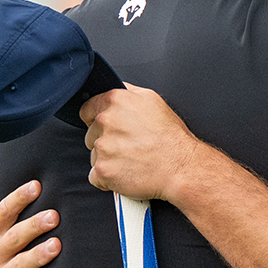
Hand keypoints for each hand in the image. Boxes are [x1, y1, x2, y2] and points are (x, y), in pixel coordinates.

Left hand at [81, 85, 199, 201]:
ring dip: (108, 160)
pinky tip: (125, 173)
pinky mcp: (103, 170)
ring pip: (94, 156)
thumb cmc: (171, 137)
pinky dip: (107, 179)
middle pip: (90, 134)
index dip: (96, 120)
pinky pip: (95, 176)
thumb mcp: (152, 100)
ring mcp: (103, 147)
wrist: (181, 166)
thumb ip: (127, 92)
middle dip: (105, 141)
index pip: (87, 110)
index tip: (108, 129)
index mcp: (115, 101)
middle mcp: (105, 121)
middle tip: (128, 146)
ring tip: (131, 160)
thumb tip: (115, 89)